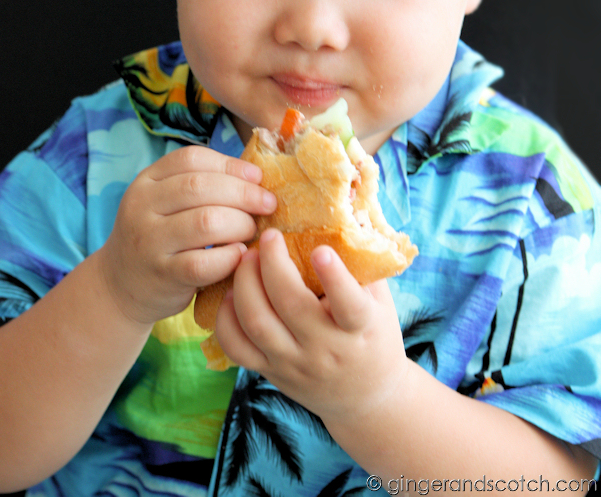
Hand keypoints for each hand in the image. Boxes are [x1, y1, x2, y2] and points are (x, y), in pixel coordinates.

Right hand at [97, 147, 275, 326]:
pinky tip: (239, 255)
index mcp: (146, 181)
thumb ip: (199, 185)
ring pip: (206, 222)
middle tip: (267, 205)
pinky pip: (204, 263)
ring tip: (251, 230)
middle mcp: (141, 207)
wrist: (121, 287)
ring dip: (240, 224)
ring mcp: (149, 242)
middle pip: (200, 187)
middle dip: (244, 193)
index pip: (191, 159)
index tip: (257, 177)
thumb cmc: (159, 237)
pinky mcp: (162, 276)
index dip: (230, 165)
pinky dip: (230, 257)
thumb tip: (256, 177)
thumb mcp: (164, 203)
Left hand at [214, 228, 409, 427]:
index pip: (349, 306)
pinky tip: (230, 292)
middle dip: (273, 266)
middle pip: (290, 306)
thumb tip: (349, 209)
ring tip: (246, 257)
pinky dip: (226, 319)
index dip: (335, 279)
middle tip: (269, 237)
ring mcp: (294, 363)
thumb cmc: (373, 334)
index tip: (320, 251)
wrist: (365, 398)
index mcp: (361, 329)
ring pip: (258, 325)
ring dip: (245, 284)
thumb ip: (364, 264)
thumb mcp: (380, 302)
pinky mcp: (270, 372)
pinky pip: (237, 349)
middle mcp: (325, 349)